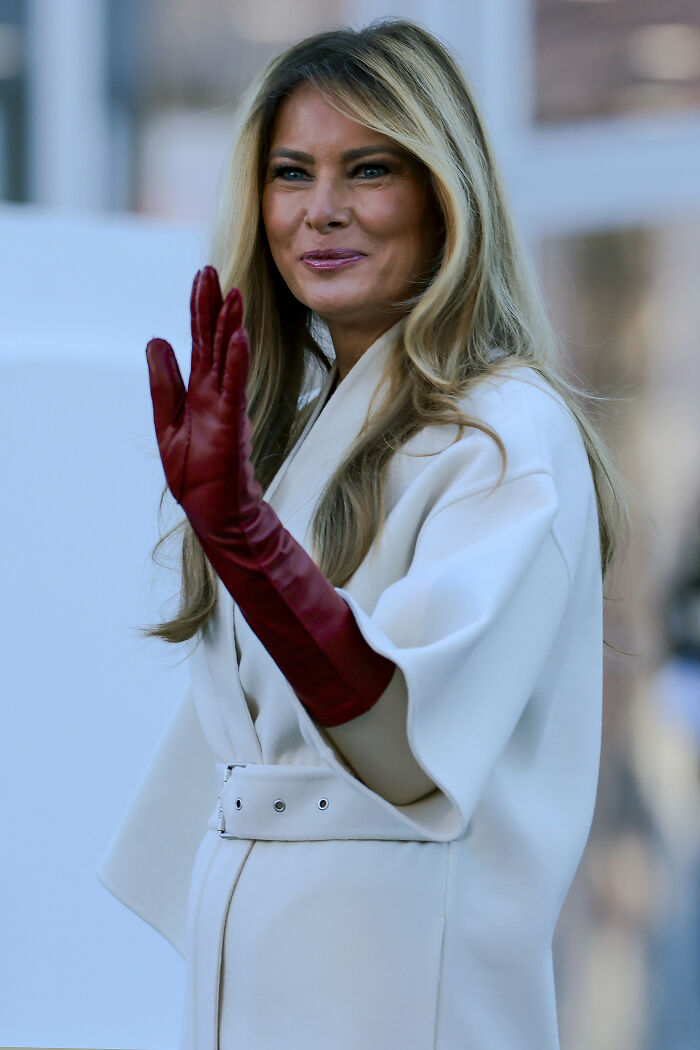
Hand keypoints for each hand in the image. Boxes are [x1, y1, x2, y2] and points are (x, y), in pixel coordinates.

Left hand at [145, 266, 260, 531]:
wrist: (213, 511)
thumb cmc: (195, 473)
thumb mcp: (166, 422)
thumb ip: (164, 383)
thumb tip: (155, 340)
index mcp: (199, 392)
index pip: (199, 342)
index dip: (199, 309)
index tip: (202, 277)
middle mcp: (215, 393)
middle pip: (213, 341)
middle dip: (213, 305)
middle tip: (211, 270)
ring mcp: (225, 407)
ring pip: (227, 358)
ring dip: (230, 326)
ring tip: (233, 294)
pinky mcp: (232, 424)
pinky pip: (235, 387)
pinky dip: (236, 362)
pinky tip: (238, 337)